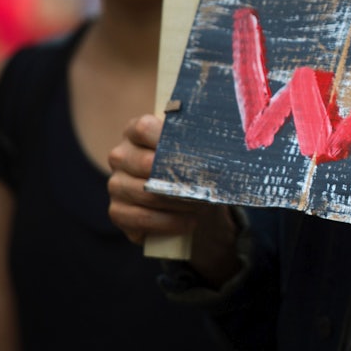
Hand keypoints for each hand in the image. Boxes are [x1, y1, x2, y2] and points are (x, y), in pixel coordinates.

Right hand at [107, 114, 240, 284]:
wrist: (189, 200)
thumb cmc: (194, 166)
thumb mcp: (200, 149)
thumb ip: (205, 139)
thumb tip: (235, 138)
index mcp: (136, 131)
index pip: (143, 128)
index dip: (167, 138)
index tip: (195, 149)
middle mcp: (121, 155)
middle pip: (145, 163)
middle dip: (179, 176)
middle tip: (205, 184)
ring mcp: (115, 184)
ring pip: (144, 194)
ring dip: (178, 202)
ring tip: (202, 205)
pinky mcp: (117, 211)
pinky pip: (137, 218)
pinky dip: (167, 223)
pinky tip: (188, 223)